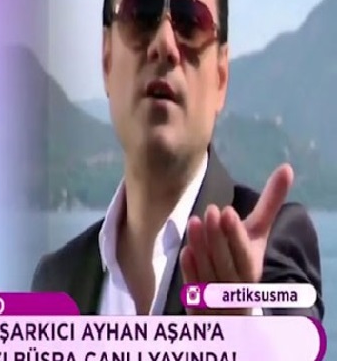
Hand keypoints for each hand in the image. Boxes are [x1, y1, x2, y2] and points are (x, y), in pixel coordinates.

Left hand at [180, 163, 293, 314]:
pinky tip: (184, 251)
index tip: (227, 210)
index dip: (236, 235)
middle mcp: (237, 285)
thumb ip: (269, 203)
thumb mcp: (256, 233)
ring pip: (209, 274)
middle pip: (228, 263)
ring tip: (193, 221)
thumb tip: (286, 168)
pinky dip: (190, 271)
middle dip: (218, 238)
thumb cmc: (242, 257)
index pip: (244, 253)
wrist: (231, 299)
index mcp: (252, 267)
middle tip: (210, 210)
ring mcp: (217, 297)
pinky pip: (194, 288)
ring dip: (201, 248)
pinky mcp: (198, 303)